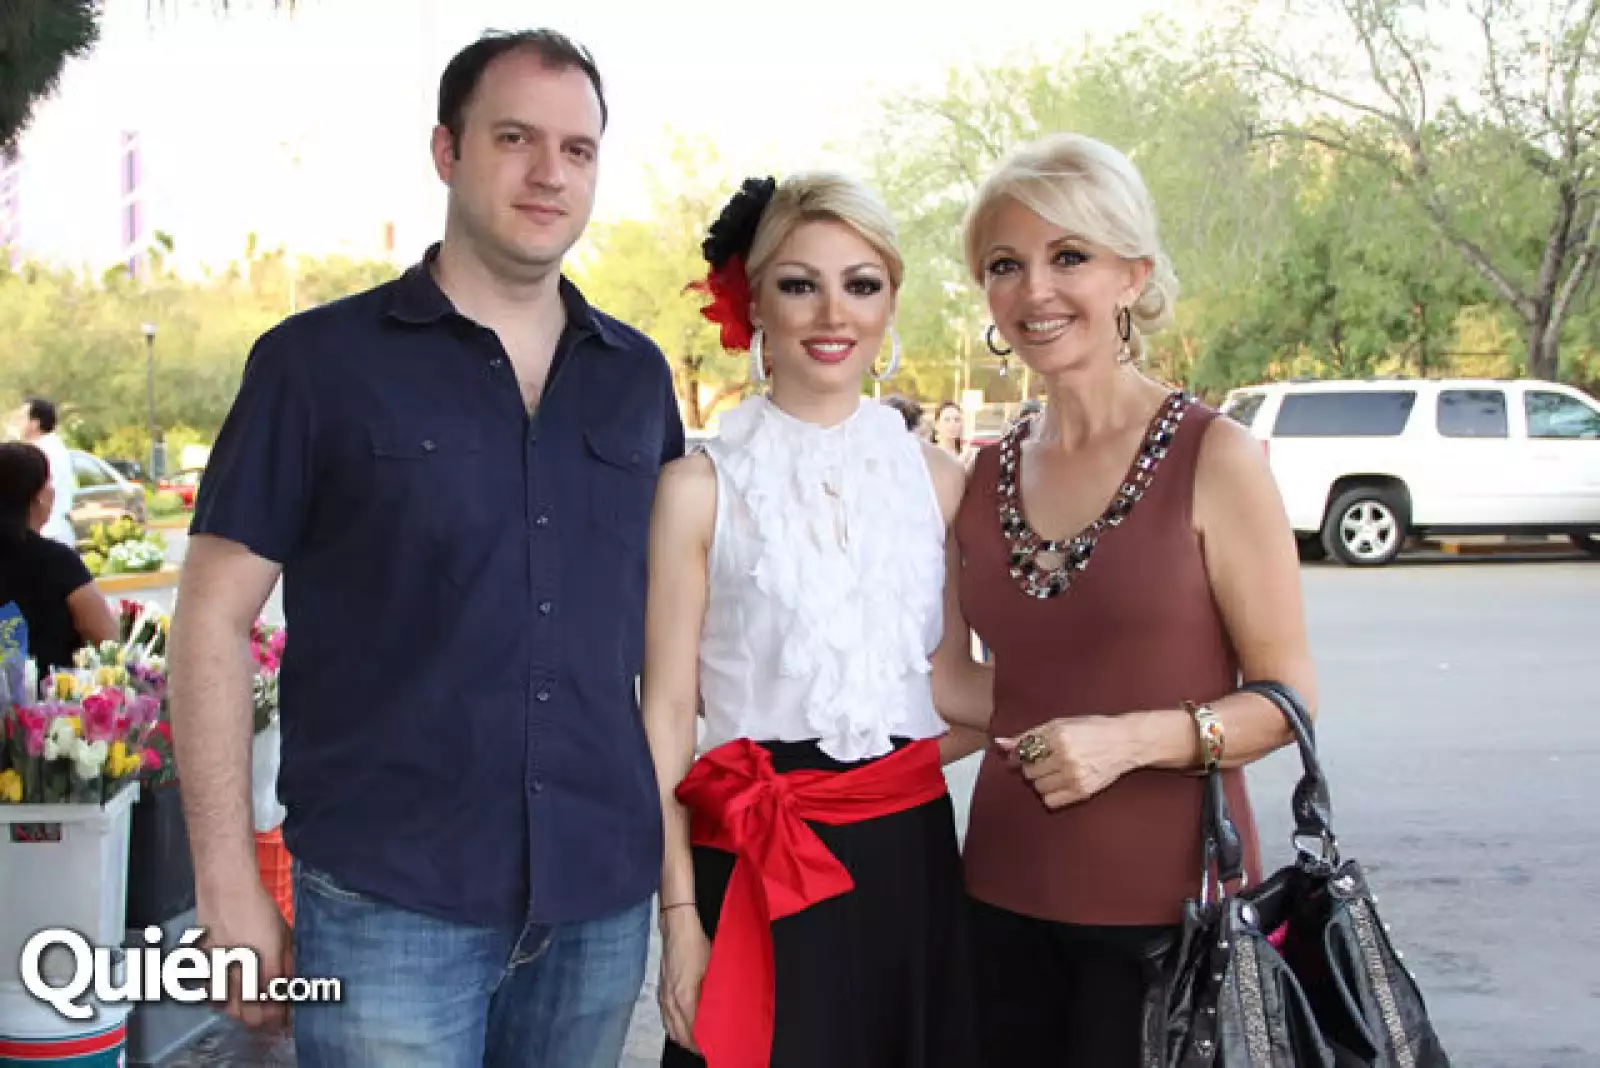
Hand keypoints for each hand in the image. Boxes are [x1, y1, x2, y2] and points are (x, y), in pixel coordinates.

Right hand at [198, 884, 292, 1031]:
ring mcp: (218, 975)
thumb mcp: (284, 936)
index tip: (289, 1016)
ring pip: (231, 1013)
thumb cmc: (258, 910)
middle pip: (251, 1018)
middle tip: (276, 1015)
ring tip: (257, 1004)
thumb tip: (294, 987)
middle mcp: (239, 975)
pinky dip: (226, 1002)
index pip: (275, 1007)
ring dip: (246, 1013)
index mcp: (264, 967)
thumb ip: (288, 965)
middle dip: (267, 1021)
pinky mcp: (202, 971)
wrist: (226, 892)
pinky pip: (214, 999)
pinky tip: (236, 994)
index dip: (284, 1016)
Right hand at [658, 908, 710, 1053]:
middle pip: (678, 1034)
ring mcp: (663, 996)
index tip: (711, 1048)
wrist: (677, 928)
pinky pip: (665, 1016)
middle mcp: (670, 1001)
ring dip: (682, 1036)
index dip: (700, 1043)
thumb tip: (719, 1011)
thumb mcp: (712, 969)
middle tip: (706, 1048)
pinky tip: (681, 1025)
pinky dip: (673, 1025)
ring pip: (670, 1026)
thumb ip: (713, 994)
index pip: (691, 1032)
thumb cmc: (695, 945)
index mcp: (684, 998)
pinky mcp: (661, 990)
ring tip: (696, 1041)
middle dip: (691, 1044)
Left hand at [996, 715, 1139, 809]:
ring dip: (1041, 781)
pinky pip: (1050, 801)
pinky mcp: (1082, 792)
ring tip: (1055, 771)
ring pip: (1038, 787)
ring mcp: (1074, 776)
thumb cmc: (1091, 729)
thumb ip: (1029, 735)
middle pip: (1028, 771)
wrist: (1124, 742)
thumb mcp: (1060, 724)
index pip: (1023, 752)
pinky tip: (1060, 784)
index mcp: (1058, 735)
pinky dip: (1050, 795)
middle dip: (1031, 767)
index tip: (1017, 757)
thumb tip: (1000, 744)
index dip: (1017, 756)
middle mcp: (1065, 756)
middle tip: (1045, 761)